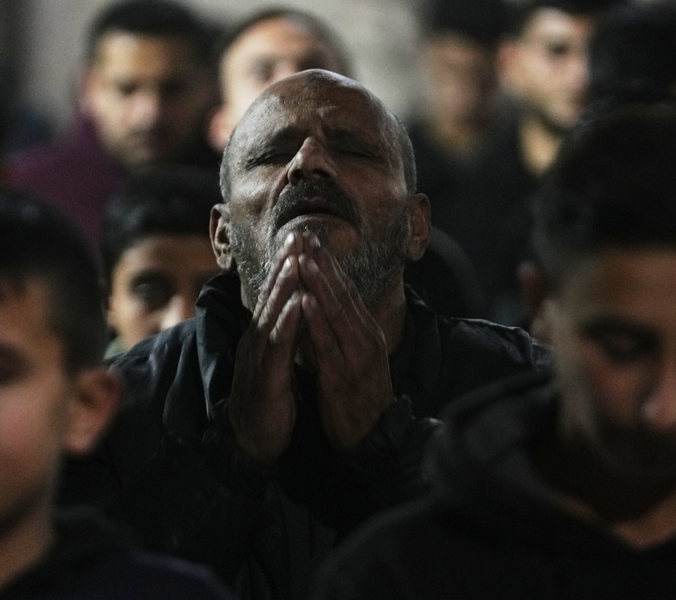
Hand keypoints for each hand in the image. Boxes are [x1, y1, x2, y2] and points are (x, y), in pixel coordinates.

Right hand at [228, 232, 304, 464]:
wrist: (252, 442)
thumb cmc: (268, 399)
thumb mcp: (276, 360)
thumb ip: (282, 333)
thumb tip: (292, 307)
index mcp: (263, 337)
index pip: (275, 296)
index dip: (286, 267)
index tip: (301, 239)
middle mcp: (256, 342)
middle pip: (271, 298)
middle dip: (285, 266)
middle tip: (298, 235)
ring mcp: (258, 360)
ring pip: (271, 317)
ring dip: (284, 288)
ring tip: (297, 262)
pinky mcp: (265, 380)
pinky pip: (277, 349)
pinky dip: (286, 325)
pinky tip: (297, 307)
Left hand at [298, 236, 394, 451]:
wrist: (371, 439)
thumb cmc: (356, 396)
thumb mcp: (349, 356)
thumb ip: (337, 331)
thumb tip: (320, 304)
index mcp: (365, 332)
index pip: (346, 291)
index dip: (328, 264)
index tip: (311, 239)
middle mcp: (365, 339)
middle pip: (342, 295)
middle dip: (322, 264)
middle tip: (306, 236)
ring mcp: (357, 358)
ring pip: (337, 314)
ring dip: (319, 285)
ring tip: (303, 259)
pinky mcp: (344, 378)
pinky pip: (328, 345)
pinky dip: (317, 322)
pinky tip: (305, 303)